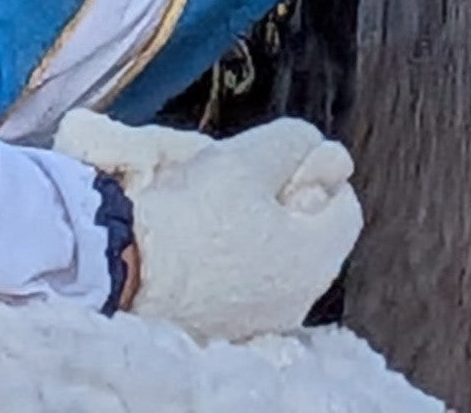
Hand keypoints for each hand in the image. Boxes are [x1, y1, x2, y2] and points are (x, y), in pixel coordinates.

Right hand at [53, 111, 360, 339]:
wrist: (124, 269)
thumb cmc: (192, 214)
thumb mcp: (248, 157)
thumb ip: (293, 141)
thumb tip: (312, 145)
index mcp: (315, 259)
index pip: (346, 207)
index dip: (319, 172)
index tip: (284, 160)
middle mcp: (297, 300)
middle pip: (309, 235)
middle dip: (285, 200)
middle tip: (246, 179)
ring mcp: (259, 320)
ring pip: (274, 260)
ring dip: (257, 228)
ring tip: (215, 206)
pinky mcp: (222, 329)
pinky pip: (243, 284)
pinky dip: (231, 259)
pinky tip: (198, 239)